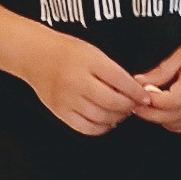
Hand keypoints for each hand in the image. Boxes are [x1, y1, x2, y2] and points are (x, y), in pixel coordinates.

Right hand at [27, 32, 152, 138]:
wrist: (35, 55)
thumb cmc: (66, 52)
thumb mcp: (93, 52)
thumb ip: (113, 71)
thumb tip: (136, 91)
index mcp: (88, 62)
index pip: (121, 81)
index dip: (137, 92)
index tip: (145, 96)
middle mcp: (77, 81)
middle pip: (113, 102)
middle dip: (129, 106)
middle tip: (134, 104)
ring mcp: (67, 99)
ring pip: (102, 117)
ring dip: (117, 117)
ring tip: (121, 111)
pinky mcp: (60, 112)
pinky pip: (86, 128)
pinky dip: (101, 127)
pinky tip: (106, 120)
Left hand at [131, 29, 180, 134]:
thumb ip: (161, 71)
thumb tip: (140, 82)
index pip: (169, 102)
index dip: (149, 101)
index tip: (137, 95)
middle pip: (171, 118)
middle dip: (149, 114)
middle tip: (135, 104)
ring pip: (178, 126)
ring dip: (160, 120)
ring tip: (149, 107)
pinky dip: (173, 123)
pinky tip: (165, 112)